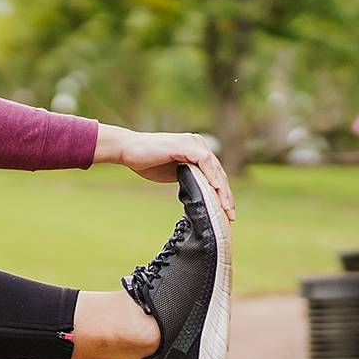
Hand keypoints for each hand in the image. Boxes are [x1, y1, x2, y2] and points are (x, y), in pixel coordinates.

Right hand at [112, 126, 235, 220]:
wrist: (127, 150)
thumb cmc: (146, 161)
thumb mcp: (173, 174)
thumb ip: (189, 179)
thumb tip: (201, 194)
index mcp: (196, 150)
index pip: (215, 174)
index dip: (222, 193)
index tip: (225, 212)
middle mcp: (198, 144)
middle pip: (218, 172)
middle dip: (226, 195)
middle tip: (231, 216)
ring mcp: (193, 143)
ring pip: (215, 168)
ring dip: (222, 189)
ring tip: (225, 208)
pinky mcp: (186, 145)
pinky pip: (205, 161)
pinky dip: (212, 176)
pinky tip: (215, 190)